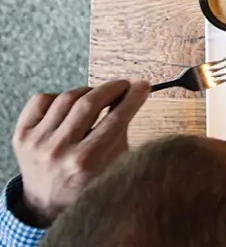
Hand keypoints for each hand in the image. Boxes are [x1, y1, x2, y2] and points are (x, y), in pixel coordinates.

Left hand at [11, 80, 149, 225]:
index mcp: (85, 162)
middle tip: (124, 85)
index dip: (132, 98)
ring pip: (67, 98)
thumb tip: (132, 94)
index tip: (142, 86)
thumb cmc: (85, 183)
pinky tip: (69, 105)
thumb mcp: (113, 164)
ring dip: (88, 92)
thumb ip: (121, 131)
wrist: (47, 203)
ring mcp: (36, 142)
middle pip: (89, 103)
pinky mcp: (21, 136)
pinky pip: (41, 100)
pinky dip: (58, 97)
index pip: (115, 119)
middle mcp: (58, 151)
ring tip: (98, 96)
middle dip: (112, 88)